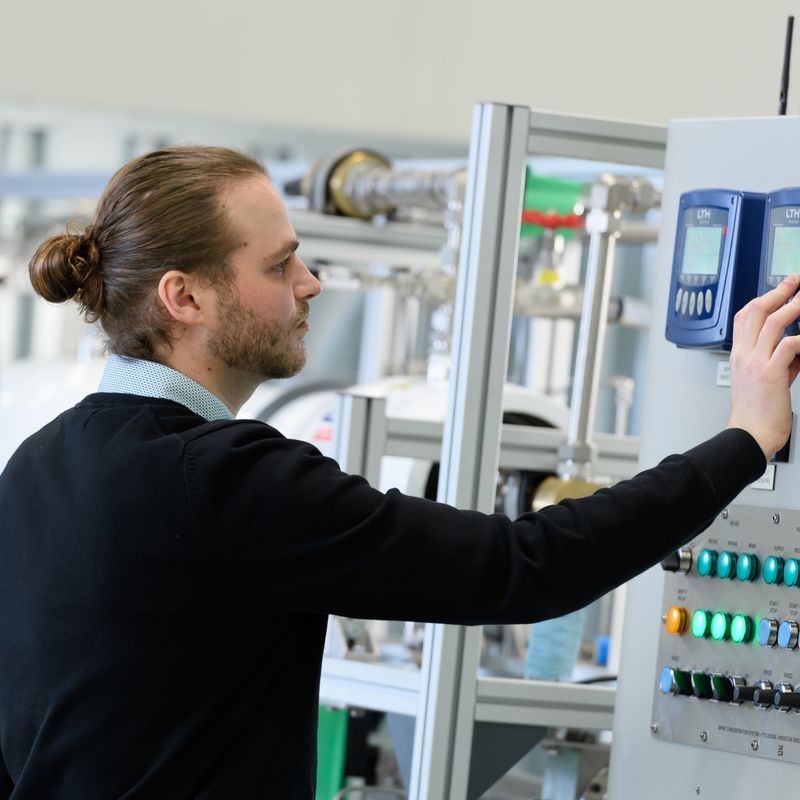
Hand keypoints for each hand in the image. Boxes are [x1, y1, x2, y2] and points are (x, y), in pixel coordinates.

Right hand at [727, 274, 799, 458]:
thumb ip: (779, 360)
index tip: (781, 288)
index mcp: (739, 355)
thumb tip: (796, 346)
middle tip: (795, 282)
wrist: (750, 434)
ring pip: (773, 322)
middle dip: (779, 292)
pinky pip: (789, 345)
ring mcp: (755, 362)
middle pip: (756, 311)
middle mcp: (744, 354)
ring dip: (794, 306)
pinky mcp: (770, 373)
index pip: (744, 316)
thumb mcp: (763, 380)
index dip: (763, 297)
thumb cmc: (755, 413)